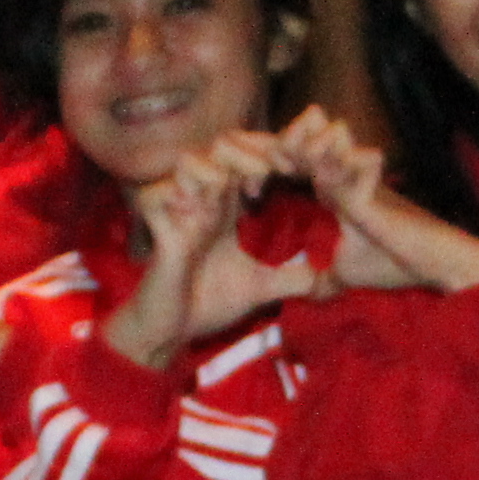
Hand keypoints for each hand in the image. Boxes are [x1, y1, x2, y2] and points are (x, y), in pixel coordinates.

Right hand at [110, 133, 327, 366]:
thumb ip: (289, 278)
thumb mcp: (258, 288)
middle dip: (254, 151)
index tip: (301, 169)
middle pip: (221, 146)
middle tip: (283, 170)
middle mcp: (200, 202)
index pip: (247, 160)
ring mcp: (177, 215)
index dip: (273, 154)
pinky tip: (203, 215)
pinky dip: (179, 198)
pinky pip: (155, 199)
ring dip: (219, 170)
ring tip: (249, 192)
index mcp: (224, 207)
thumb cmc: (206, 303)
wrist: (169, 333)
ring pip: (188, 162)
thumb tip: (323, 280)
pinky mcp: (158, 235)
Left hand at [273, 106, 478, 292]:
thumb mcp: (347, 273)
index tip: (252, 175)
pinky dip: (329, 164)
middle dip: (287, 141)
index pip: (303, 164)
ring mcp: (364, 181)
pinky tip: (306, 170)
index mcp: (340, 192)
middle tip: (265, 152)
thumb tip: (307, 295)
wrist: (439, 265)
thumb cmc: (398, 264)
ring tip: (281, 156)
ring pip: (331, 144)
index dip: (278, 161)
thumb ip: (325, 278)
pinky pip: (350, 168)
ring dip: (306, 145)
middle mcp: (350, 178)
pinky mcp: (376, 193)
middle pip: (313, 141)